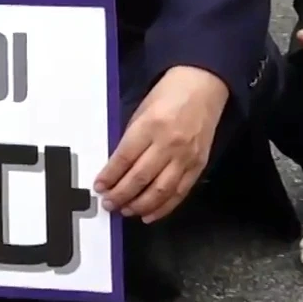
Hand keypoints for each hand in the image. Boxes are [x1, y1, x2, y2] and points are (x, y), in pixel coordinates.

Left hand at [94, 66, 227, 222]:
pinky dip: (163, 208)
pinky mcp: (198, 166)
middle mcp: (169, 143)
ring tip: (125, 211)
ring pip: (160, 191)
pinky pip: (179, 193)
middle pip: (140, 178)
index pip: (124, 158)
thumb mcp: (142, 110)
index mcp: (150, 125)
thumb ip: (131, 138)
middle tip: (108, 204)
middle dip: (121, 195)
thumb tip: (116, 167)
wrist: (203, 87)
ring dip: (139, 205)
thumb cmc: (168, 95)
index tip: (99, 187)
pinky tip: (149, 215)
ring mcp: (186, 157)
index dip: (110, 176)